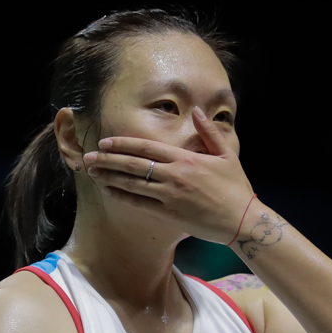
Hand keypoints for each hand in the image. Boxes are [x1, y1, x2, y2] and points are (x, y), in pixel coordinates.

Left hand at [83, 106, 254, 243]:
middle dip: (108, 160)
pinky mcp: (170, 214)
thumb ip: (209, 132)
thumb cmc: (236, 189)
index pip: (147, 147)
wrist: (243, 221)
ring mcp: (170, 196)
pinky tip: (109, 191)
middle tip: (88, 157)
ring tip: (92, 173)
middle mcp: (175, 176)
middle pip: (133, 164)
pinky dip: (122, 196)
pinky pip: (140, 204)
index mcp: (186, 159)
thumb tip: (197, 111)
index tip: (105, 142)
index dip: (123, 144)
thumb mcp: (226, 155)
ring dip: (110, 177)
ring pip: (132, 184)